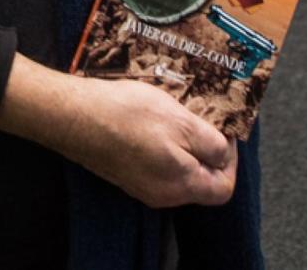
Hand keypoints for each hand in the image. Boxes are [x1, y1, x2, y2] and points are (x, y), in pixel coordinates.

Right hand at [0, 56, 236, 208]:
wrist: (75, 115)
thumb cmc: (128, 116)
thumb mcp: (181, 122)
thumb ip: (210, 143)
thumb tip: (224, 154)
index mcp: (181, 185)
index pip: (223, 188)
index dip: (231, 161)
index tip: (224, 131)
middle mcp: (162, 194)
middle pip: (199, 180)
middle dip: (205, 148)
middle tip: (200, 116)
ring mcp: (139, 184)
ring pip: (176, 169)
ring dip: (182, 142)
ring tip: (176, 111)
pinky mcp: (123, 171)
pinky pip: (154, 162)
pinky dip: (161, 143)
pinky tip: (151, 117)